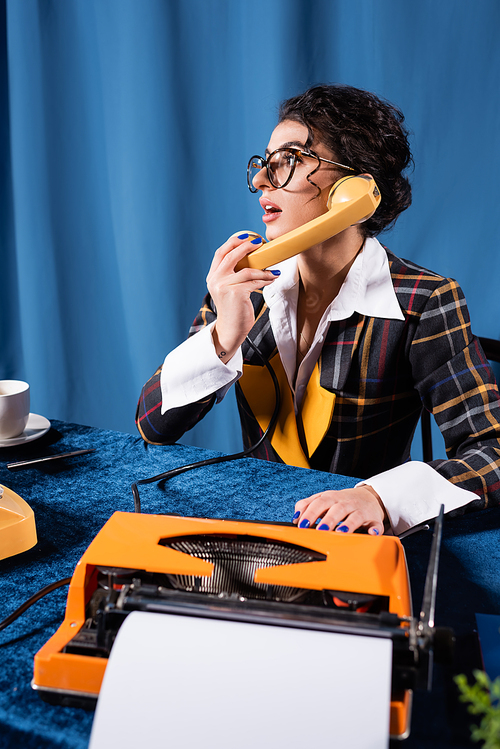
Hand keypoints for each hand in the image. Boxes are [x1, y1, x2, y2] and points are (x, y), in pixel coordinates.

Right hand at [206, 234, 279, 361]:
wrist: (231, 329)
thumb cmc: (234, 308)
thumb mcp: (229, 288)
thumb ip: (233, 274)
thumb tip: (252, 258)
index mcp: (212, 276)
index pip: (220, 252)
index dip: (233, 241)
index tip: (247, 236)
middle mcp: (215, 280)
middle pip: (230, 255)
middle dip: (246, 246)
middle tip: (260, 243)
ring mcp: (224, 286)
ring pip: (246, 270)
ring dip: (262, 267)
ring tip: (273, 268)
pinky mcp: (235, 293)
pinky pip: (254, 281)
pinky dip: (266, 278)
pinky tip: (273, 277)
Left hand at [292, 486, 385, 535]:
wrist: (369, 497)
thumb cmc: (342, 501)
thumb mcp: (324, 498)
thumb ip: (307, 505)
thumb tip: (295, 517)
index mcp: (332, 498)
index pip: (319, 502)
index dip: (310, 512)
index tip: (302, 524)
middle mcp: (346, 503)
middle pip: (337, 508)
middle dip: (328, 518)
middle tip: (320, 529)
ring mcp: (360, 511)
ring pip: (355, 516)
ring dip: (348, 524)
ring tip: (340, 532)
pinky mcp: (373, 520)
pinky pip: (375, 525)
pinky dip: (374, 530)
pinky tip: (371, 534)